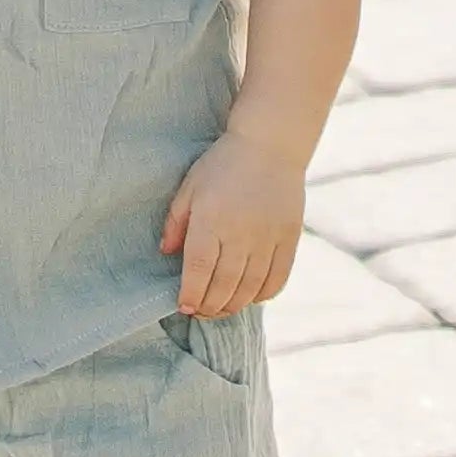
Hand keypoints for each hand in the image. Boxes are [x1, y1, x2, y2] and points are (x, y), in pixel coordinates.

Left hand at [162, 127, 304, 318]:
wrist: (271, 145)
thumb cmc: (224, 164)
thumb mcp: (190, 187)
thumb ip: (176, 222)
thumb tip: (167, 253)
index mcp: (211, 220)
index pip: (199, 270)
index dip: (191, 294)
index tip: (184, 305)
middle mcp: (240, 233)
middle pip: (224, 286)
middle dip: (209, 307)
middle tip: (200, 311)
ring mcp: (268, 238)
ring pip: (250, 288)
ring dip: (233, 306)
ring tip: (221, 309)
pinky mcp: (289, 238)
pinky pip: (277, 279)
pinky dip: (263, 295)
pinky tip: (251, 296)